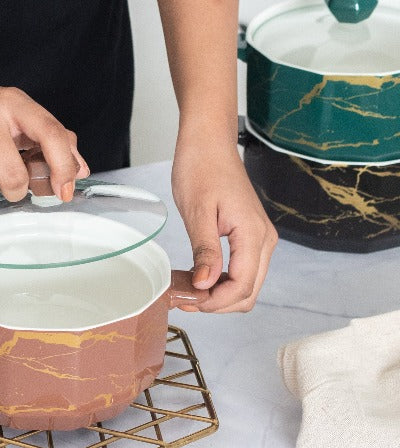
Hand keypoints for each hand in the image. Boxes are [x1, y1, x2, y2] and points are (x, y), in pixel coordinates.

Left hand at [171, 134, 276, 312]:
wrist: (208, 143)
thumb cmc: (201, 168)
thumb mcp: (197, 212)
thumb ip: (205, 251)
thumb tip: (206, 285)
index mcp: (253, 234)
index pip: (242, 286)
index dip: (215, 302)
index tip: (188, 301)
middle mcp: (263, 240)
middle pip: (249, 292)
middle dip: (217, 303)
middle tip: (183, 298)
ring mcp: (259, 239)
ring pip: (247, 285)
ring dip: (219, 295)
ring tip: (186, 289)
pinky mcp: (249, 237)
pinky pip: (241, 270)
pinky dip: (221, 282)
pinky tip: (196, 277)